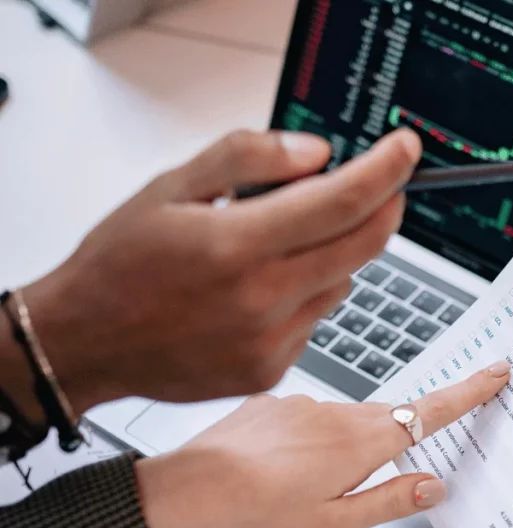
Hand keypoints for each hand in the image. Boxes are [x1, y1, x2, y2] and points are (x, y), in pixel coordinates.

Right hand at [9, 128, 421, 416]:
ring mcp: (269, 342)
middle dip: (384, 210)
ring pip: (343, 284)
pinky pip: (316, 320)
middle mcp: (259, 299)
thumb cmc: (121, 263)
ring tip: (281, 247)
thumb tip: (318, 154)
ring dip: (336, 255)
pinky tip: (261, 291)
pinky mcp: (270, 370)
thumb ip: (247, 157)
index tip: (405, 150)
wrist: (85, 342)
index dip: (385, 171)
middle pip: (363, 247)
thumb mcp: (170, 186)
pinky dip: (307, 295)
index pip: (341, 202)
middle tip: (383, 188)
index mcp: (234, 246)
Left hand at [135, 362, 511, 527]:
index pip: (428, 412)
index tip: (495, 372)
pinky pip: (310, 415)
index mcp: (358, 442)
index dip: (467, 392)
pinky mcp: (275, 402)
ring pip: (345, 418)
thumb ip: (390, 501)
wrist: (186, 493)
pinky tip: (282, 467)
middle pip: (387, 418)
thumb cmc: (255, 515)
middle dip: (390, 441)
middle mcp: (335, 412)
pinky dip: (310, 438)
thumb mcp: (334, 524)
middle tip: (363, 480)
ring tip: (306, 488)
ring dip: (344, 444)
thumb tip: (433, 486)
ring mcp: (303, 403)